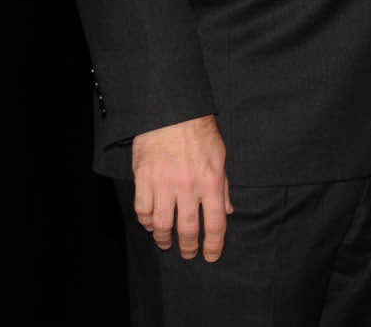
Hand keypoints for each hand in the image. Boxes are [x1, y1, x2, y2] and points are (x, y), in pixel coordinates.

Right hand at [131, 114, 231, 260]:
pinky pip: (143, 209)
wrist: (173, 113)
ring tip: (165, 243)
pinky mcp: (144, 179)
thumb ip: (223, 187)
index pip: (215, 222)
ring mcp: (163, 184)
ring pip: (162, 224)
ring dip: (163, 238)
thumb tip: (227, 211)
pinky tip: (150, 224)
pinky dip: (146, 221)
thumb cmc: (200, 133)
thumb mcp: (221, 157)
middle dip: (189, 246)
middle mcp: (188, 186)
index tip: (211, 256)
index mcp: (211, 181)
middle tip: (188, 253)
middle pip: (188, 228)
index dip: (214, 244)